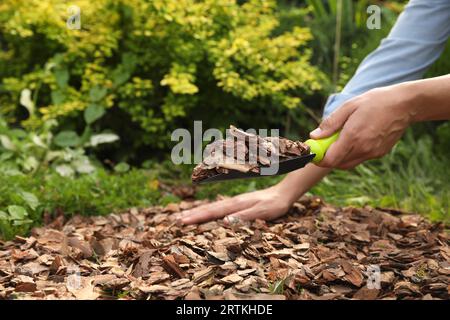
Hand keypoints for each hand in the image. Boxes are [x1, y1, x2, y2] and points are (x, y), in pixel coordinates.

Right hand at [177, 185, 293, 224]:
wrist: (284, 193)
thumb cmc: (275, 205)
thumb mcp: (263, 212)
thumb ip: (245, 216)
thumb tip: (225, 221)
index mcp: (237, 205)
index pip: (213, 212)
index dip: (198, 217)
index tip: (183, 222)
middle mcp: (233, 202)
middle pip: (209, 208)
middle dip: (193, 214)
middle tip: (177, 220)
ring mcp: (235, 202)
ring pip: (213, 207)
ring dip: (198, 211)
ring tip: (185, 215)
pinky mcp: (239, 203)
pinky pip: (219, 207)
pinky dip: (209, 210)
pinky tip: (205, 212)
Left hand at [310, 85, 414, 168]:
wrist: (405, 104)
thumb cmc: (375, 101)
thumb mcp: (349, 106)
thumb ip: (330, 123)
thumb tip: (314, 136)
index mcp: (353, 137)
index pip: (330, 160)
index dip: (319, 159)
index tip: (314, 152)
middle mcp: (363, 149)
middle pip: (337, 164)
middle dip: (328, 157)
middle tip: (325, 144)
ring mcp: (373, 153)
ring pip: (349, 163)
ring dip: (340, 156)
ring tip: (342, 137)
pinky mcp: (380, 154)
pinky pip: (360, 158)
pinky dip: (353, 153)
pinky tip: (357, 137)